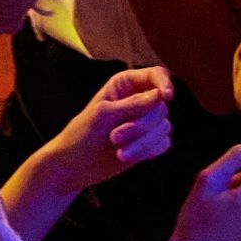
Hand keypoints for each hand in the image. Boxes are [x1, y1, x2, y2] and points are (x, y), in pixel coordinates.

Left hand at [42, 66, 177, 193]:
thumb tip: (160, 96)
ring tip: (119, 153)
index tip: (166, 97)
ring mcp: (146, 122)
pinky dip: (147, 151)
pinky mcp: (149, 142)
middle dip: (140, 125)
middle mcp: (139, 100)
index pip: (156, 75)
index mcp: (126, 84)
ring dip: (142, 142)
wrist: (74, 165)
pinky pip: (163, 143)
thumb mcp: (104, 114)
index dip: (165, 83)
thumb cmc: (82, 134)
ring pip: (164, 127)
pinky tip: (126, 156)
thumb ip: (133, 104)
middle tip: (115, 137)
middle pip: (160, 106)